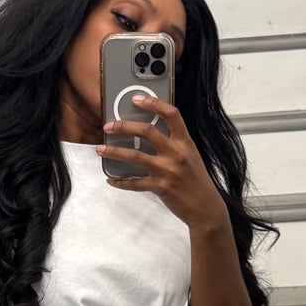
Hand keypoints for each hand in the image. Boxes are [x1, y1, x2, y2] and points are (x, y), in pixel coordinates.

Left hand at [96, 95, 228, 231]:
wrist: (205, 207)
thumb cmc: (197, 180)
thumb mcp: (191, 155)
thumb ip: (174, 143)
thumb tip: (149, 132)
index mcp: (185, 142)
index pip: (171, 114)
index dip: (153, 103)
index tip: (137, 99)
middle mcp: (176, 153)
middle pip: (146, 131)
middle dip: (124, 126)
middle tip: (109, 126)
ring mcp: (167, 170)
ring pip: (134, 156)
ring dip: (114, 151)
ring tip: (100, 149)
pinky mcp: (160, 187)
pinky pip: (134, 183)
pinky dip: (120, 181)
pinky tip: (111, 179)